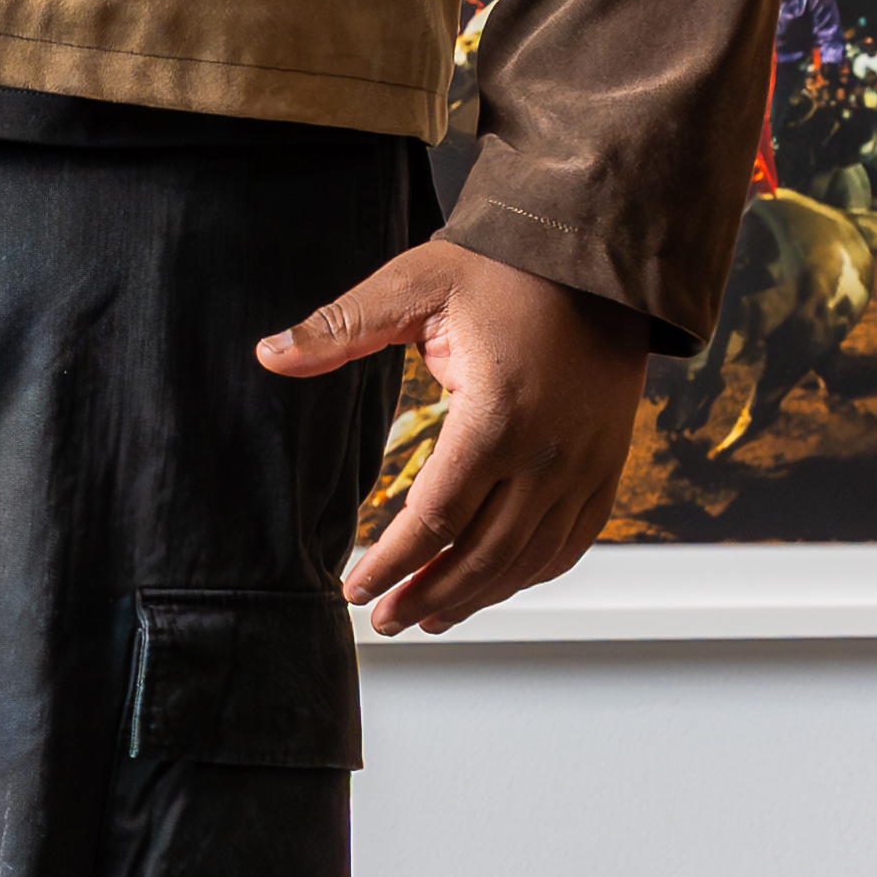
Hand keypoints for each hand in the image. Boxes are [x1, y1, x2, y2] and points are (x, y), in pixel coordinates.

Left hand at [259, 236, 651, 635]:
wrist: (596, 257)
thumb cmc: (504, 268)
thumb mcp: (415, 284)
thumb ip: (341, 326)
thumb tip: (269, 354)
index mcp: (497, 417)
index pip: (435, 518)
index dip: (392, 563)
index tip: (356, 587)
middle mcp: (550, 454)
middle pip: (483, 556)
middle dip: (428, 596)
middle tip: (385, 618)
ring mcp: (586, 466)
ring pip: (528, 559)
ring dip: (477, 597)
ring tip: (431, 617)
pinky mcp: (607, 466)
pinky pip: (572, 542)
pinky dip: (531, 573)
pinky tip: (495, 584)